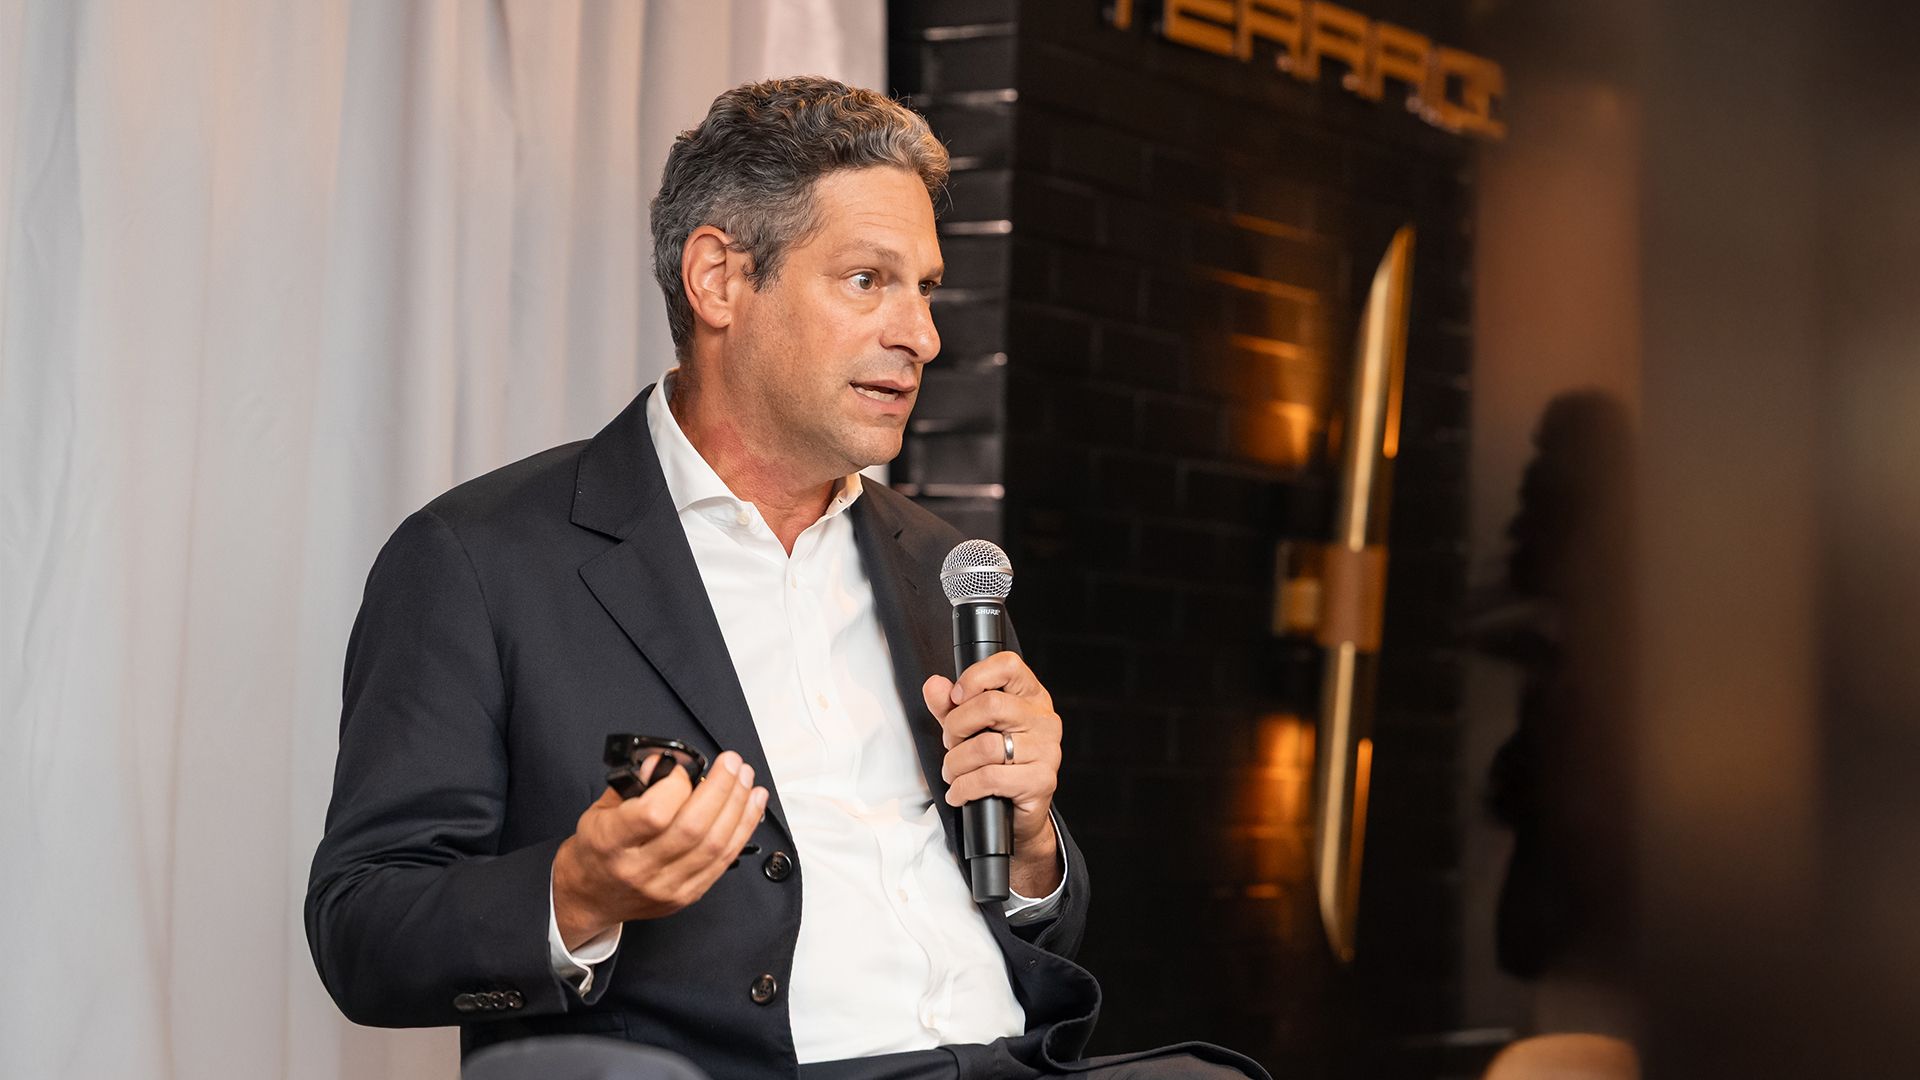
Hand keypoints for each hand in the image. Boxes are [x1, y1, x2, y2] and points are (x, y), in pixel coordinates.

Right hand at [552, 750, 766, 949]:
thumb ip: (635, 784)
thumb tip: (667, 761)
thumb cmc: (597, 849)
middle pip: (693, 828)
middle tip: (732, 763)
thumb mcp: (601, 809)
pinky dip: (742, 830)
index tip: (685, 769)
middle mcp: (640, 869)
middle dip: (721, 788)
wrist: (591, 897)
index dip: (678, 785)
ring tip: (746, 780)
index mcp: (611, 842)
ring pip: (715, 845)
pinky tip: (751, 806)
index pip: (654, 814)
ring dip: (738, 807)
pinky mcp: (687, 895)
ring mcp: (667, 886)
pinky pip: (724, 861)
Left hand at [922, 653, 1062, 896]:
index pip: (1008, 666)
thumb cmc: (997, 765)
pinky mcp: (1041, 781)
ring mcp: (1047, 750)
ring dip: (955, 763)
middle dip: (956, 727)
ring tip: (952, 773)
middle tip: (949, 743)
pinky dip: (964, 788)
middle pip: (991, 705)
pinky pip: (990, 778)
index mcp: (1031, 697)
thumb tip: (934, 686)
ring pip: (985, 746)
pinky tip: (960, 792)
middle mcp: (1044, 719)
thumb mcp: (969, 729)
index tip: (955, 697)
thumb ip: (950, 706)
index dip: (975, 678)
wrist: (1018, 816)